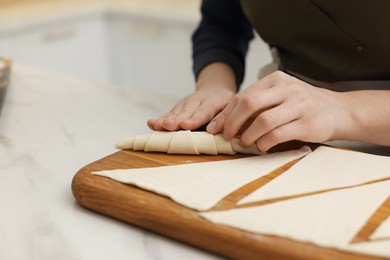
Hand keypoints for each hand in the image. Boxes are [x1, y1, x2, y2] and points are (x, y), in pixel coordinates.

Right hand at [147, 87, 234, 130]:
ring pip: (174, 114)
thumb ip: (224, 119)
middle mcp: (194, 102)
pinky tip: (150, 124)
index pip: (202, 113)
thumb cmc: (224, 104)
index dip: (194, 120)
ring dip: (165, 121)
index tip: (186, 125)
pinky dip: (159, 119)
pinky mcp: (176, 108)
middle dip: (176, 121)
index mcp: (210, 103)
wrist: (214, 89)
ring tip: (157, 126)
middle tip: (168, 126)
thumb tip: (220, 132)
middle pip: (184, 114)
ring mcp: (184, 105)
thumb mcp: (230, 108)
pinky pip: (167, 114)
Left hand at [207, 71, 348, 151]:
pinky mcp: (307, 123)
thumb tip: (227, 122)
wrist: (339, 111)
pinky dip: (265, 143)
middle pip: (249, 104)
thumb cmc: (302, 106)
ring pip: (263, 121)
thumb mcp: (280, 97)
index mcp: (275, 80)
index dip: (225, 114)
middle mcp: (286, 89)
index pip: (243, 96)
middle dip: (232, 123)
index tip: (214, 127)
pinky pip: (278, 134)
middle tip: (226, 136)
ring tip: (244, 143)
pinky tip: (262, 147)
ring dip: (248, 135)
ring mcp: (298, 105)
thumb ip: (258, 105)